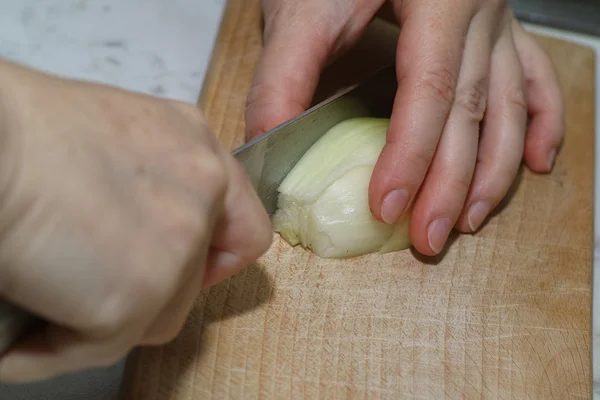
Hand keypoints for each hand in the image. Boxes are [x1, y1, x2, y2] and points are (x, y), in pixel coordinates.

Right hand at [0, 60, 270, 382]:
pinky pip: (102, 347)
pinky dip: (57, 349)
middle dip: (144, 294)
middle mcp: (202, 190)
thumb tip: (136, 233)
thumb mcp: (113, 136)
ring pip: (156, 319)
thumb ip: (149, 181)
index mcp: (194, 147)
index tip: (178, 271)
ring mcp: (177, 244)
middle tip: (88, 285)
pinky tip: (23, 329)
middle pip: (194, 280)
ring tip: (47, 300)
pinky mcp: (138, 294)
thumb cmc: (22, 133)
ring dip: (104, 323)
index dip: (213, 260)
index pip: (244, 228)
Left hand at [246, 0, 563, 255]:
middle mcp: (480, 11)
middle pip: (472, 110)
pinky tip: (535, 162)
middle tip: (429, 239)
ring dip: (494, 171)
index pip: (429, 92)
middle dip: (451, 184)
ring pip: (509, 106)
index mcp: (439, 1)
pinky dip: (540, 124)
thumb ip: (283, 74)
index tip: (386, 207)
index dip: (410, 157)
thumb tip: (267, 143)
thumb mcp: (303, 8)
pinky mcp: (500, 32)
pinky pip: (534, 81)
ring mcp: (498, 22)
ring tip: (471, 219)